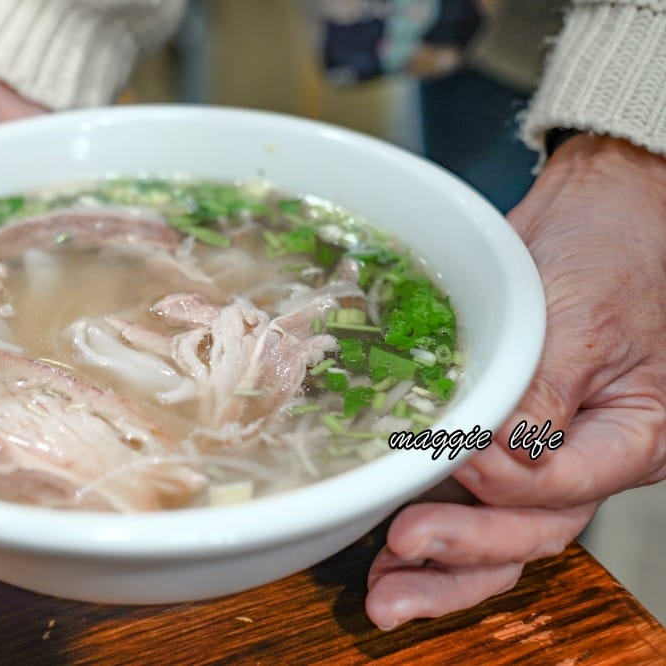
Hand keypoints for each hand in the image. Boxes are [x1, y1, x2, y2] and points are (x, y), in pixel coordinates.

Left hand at [365, 135, 665, 628]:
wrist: (595, 214)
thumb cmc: (613, 252)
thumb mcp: (586, 318)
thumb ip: (546, 392)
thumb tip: (503, 456)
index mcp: (631, 438)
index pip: (568, 485)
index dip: (510, 488)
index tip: (461, 463)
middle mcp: (584, 459)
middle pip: (529, 530)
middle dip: (464, 551)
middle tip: (401, 553)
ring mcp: (537, 453)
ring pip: (497, 532)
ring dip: (440, 566)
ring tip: (382, 592)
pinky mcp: (494, 438)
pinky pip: (467, 496)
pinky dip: (432, 521)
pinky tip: (386, 549)